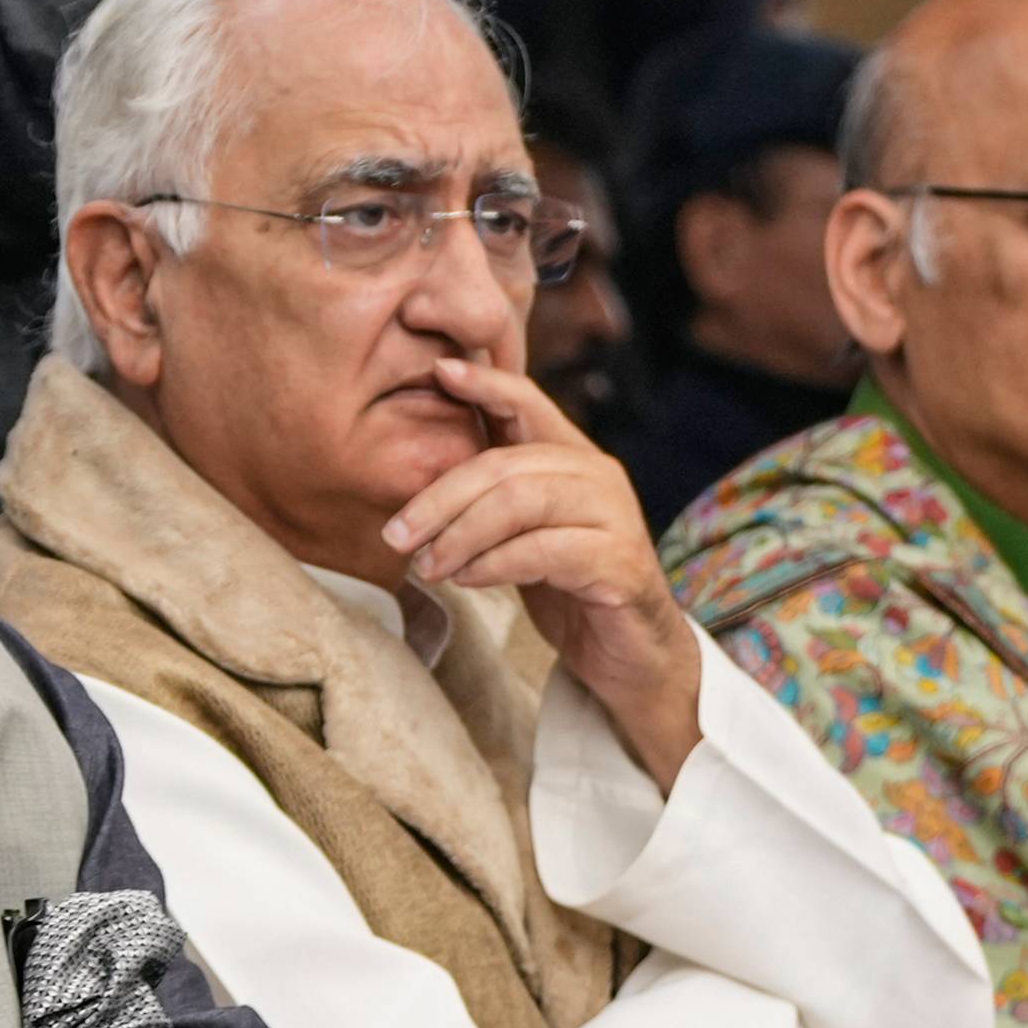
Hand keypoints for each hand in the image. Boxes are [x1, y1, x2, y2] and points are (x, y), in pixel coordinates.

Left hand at [385, 355, 711, 787]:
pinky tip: (468, 580)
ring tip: (427, 565)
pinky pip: (543, 551)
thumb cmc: (570, 590)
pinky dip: (495, 564)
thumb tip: (419, 472)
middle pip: (506, 464)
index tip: (438, 370)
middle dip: (440, 497)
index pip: (528, 403)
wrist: (631, 657)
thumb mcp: (524, 533)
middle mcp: (599, 476)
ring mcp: (615, 517)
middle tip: (396, 534)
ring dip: (461, 534)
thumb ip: (493, 498)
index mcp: (575, 458)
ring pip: (521, 502)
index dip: (485, 383)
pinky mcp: (620, 564)